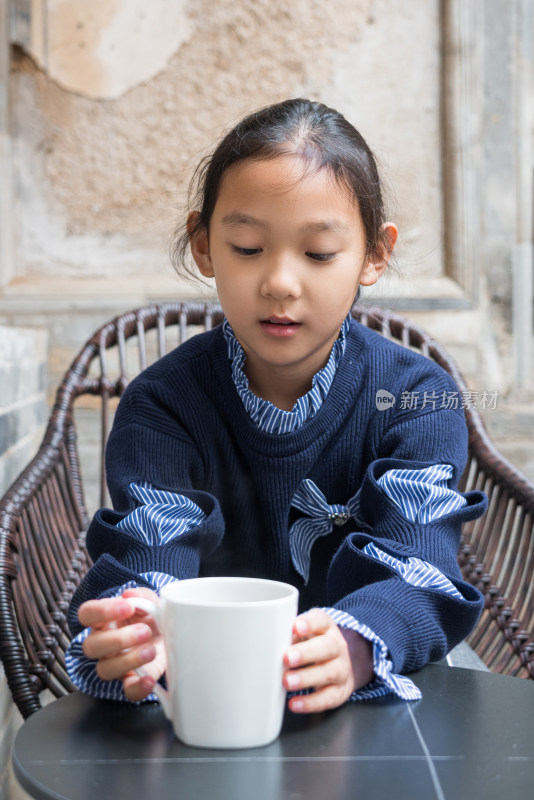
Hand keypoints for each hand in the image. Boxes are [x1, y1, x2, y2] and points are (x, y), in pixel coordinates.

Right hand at [79, 587, 165, 701]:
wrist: (170, 636)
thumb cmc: (153, 617)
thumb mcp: (151, 601)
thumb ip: (142, 596)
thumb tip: (129, 593)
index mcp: (104, 620)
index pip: (87, 614)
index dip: (101, 610)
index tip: (127, 606)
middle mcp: (104, 644)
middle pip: (91, 646)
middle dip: (118, 639)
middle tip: (144, 631)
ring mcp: (115, 664)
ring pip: (105, 670)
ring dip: (128, 660)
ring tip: (151, 650)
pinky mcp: (132, 681)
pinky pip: (127, 692)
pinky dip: (137, 688)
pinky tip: (148, 680)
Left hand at [282, 609, 373, 713]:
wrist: (344, 664)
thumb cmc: (314, 645)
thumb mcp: (306, 634)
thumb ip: (290, 635)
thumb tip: (266, 642)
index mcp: (326, 628)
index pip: (321, 620)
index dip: (309, 623)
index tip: (295, 627)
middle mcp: (337, 647)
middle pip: (327, 647)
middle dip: (306, 653)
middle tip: (287, 657)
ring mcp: (341, 669)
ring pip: (328, 673)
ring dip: (306, 678)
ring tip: (287, 681)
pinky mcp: (340, 692)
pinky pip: (327, 698)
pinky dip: (310, 703)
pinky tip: (295, 703)